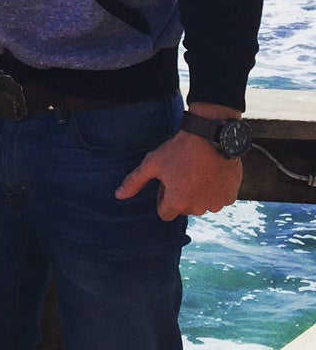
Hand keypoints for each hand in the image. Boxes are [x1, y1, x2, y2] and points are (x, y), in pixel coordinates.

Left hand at [115, 105, 243, 219]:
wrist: (211, 136)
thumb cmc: (178, 150)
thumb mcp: (152, 163)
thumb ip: (134, 181)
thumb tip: (118, 196)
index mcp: (178, 202)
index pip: (164, 213)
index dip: (162, 198)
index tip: (166, 182)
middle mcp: (199, 208)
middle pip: (184, 209)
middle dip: (181, 196)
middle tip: (181, 173)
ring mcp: (217, 203)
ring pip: (202, 204)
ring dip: (198, 194)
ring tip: (196, 171)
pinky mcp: (231, 197)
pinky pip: (218, 199)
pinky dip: (214, 190)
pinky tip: (210, 173)